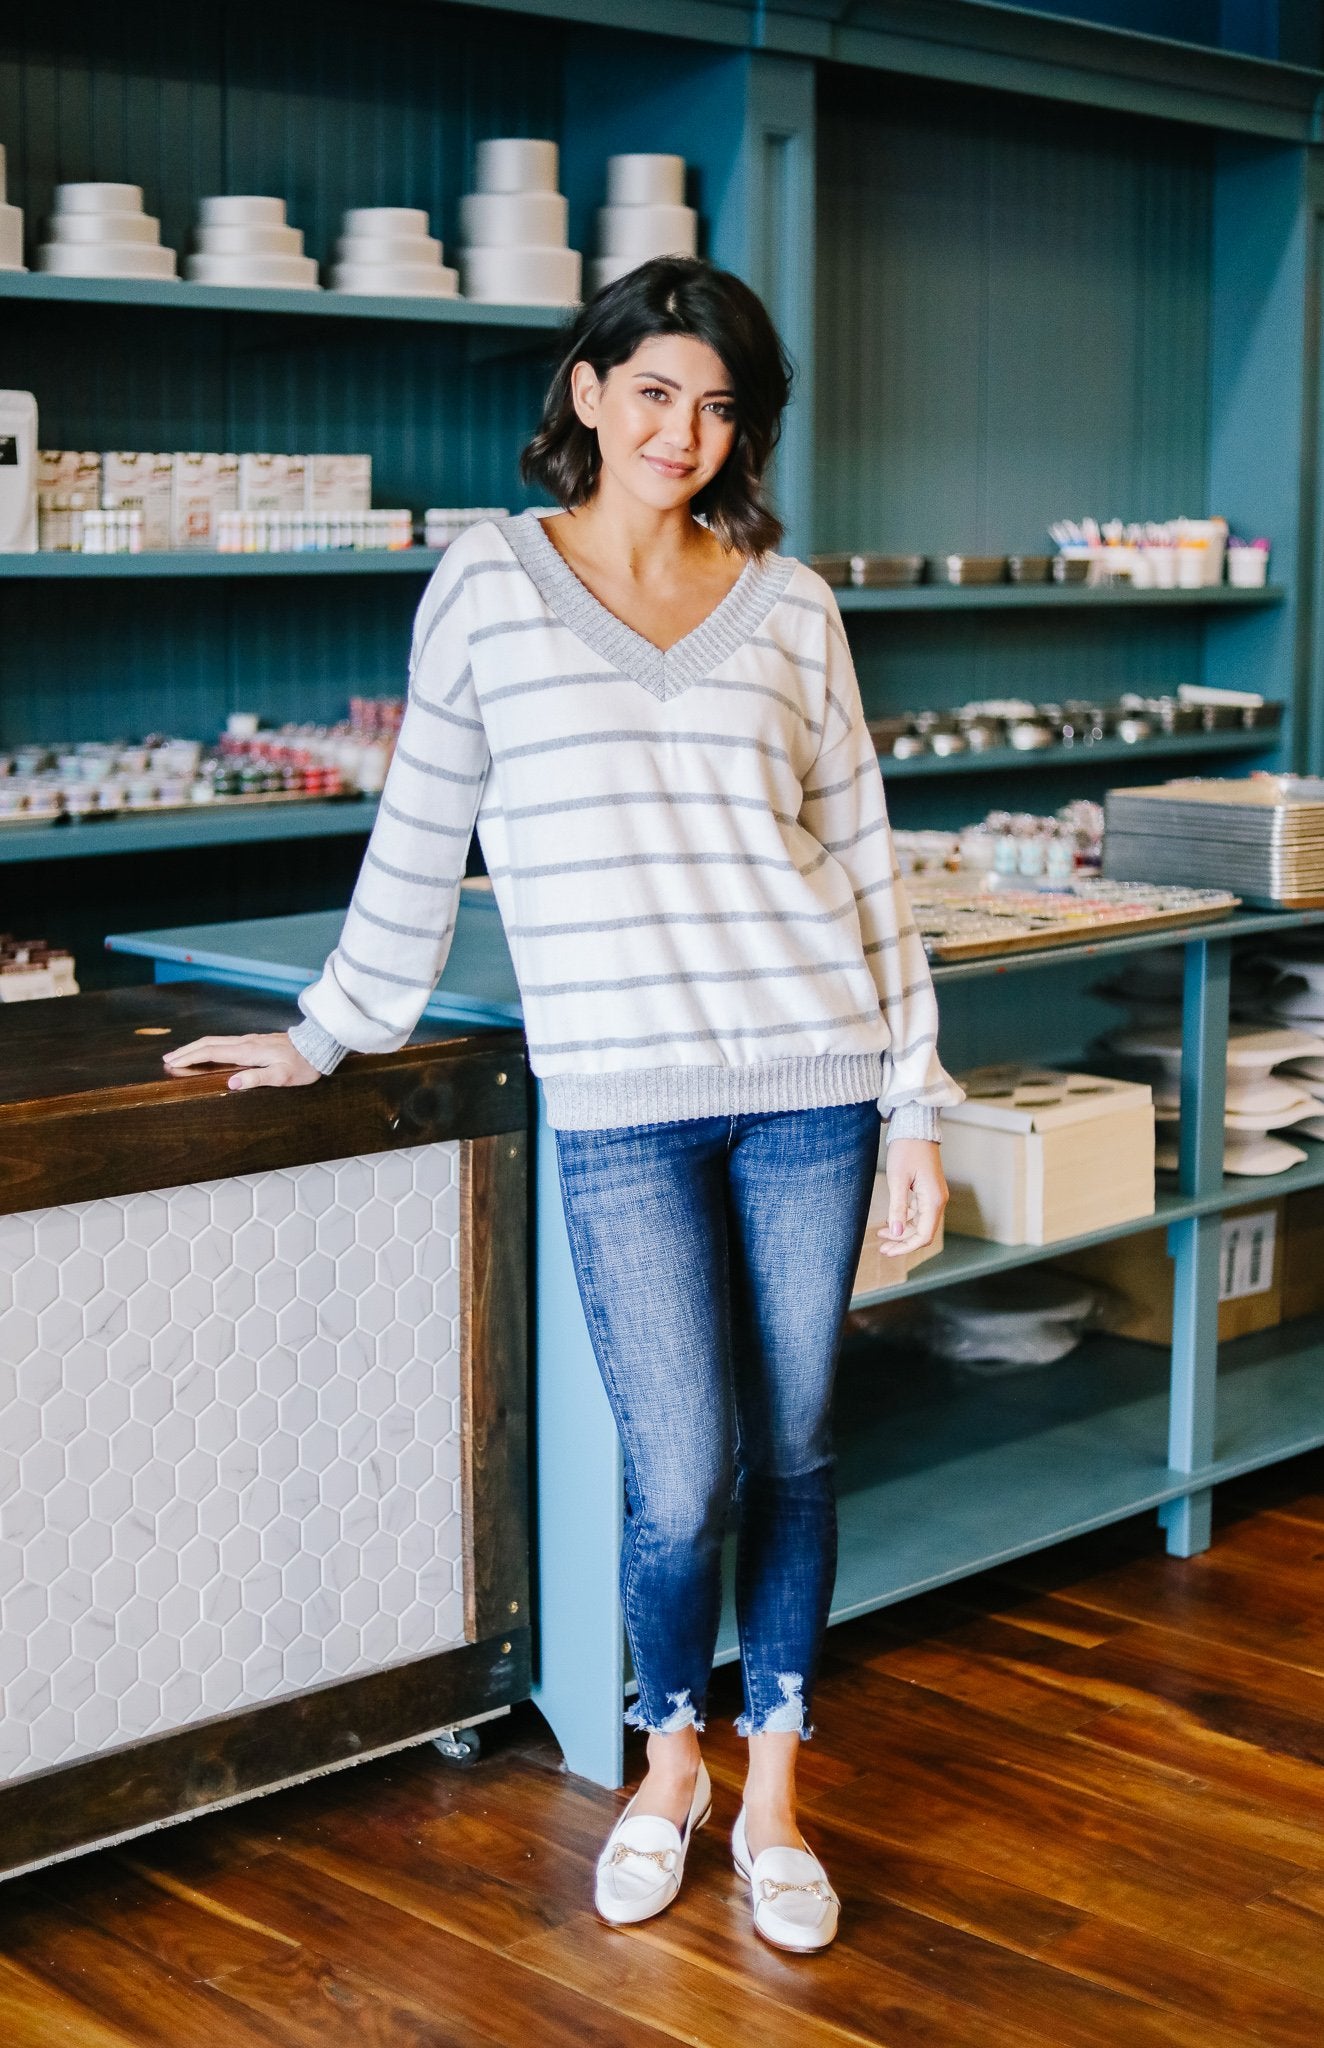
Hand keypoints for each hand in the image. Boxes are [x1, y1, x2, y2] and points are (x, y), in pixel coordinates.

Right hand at [161, 1031, 322, 1091]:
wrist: (318, 1046)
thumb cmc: (302, 1065)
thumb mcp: (282, 1076)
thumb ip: (257, 1079)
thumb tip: (231, 1083)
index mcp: (248, 1051)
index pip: (212, 1052)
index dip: (190, 1057)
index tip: (172, 1062)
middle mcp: (246, 1042)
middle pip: (209, 1043)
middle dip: (187, 1050)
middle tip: (167, 1058)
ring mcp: (251, 1040)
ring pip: (216, 1041)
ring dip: (196, 1047)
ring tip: (181, 1055)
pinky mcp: (256, 1041)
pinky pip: (226, 1042)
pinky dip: (210, 1047)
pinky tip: (209, 1053)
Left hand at [879, 1138, 946, 1256]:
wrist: (915, 1127)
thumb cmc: (907, 1150)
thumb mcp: (898, 1180)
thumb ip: (897, 1208)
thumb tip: (896, 1233)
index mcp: (934, 1200)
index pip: (924, 1235)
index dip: (906, 1247)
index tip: (887, 1252)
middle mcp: (938, 1201)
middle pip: (923, 1232)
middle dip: (902, 1243)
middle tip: (882, 1249)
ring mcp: (934, 1196)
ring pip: (920, 1224)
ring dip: (902, 1232)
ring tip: (881, 1236)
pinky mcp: (928, 1191)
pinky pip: (918, 1213)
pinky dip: (905, 1220)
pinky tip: (890, 1222)